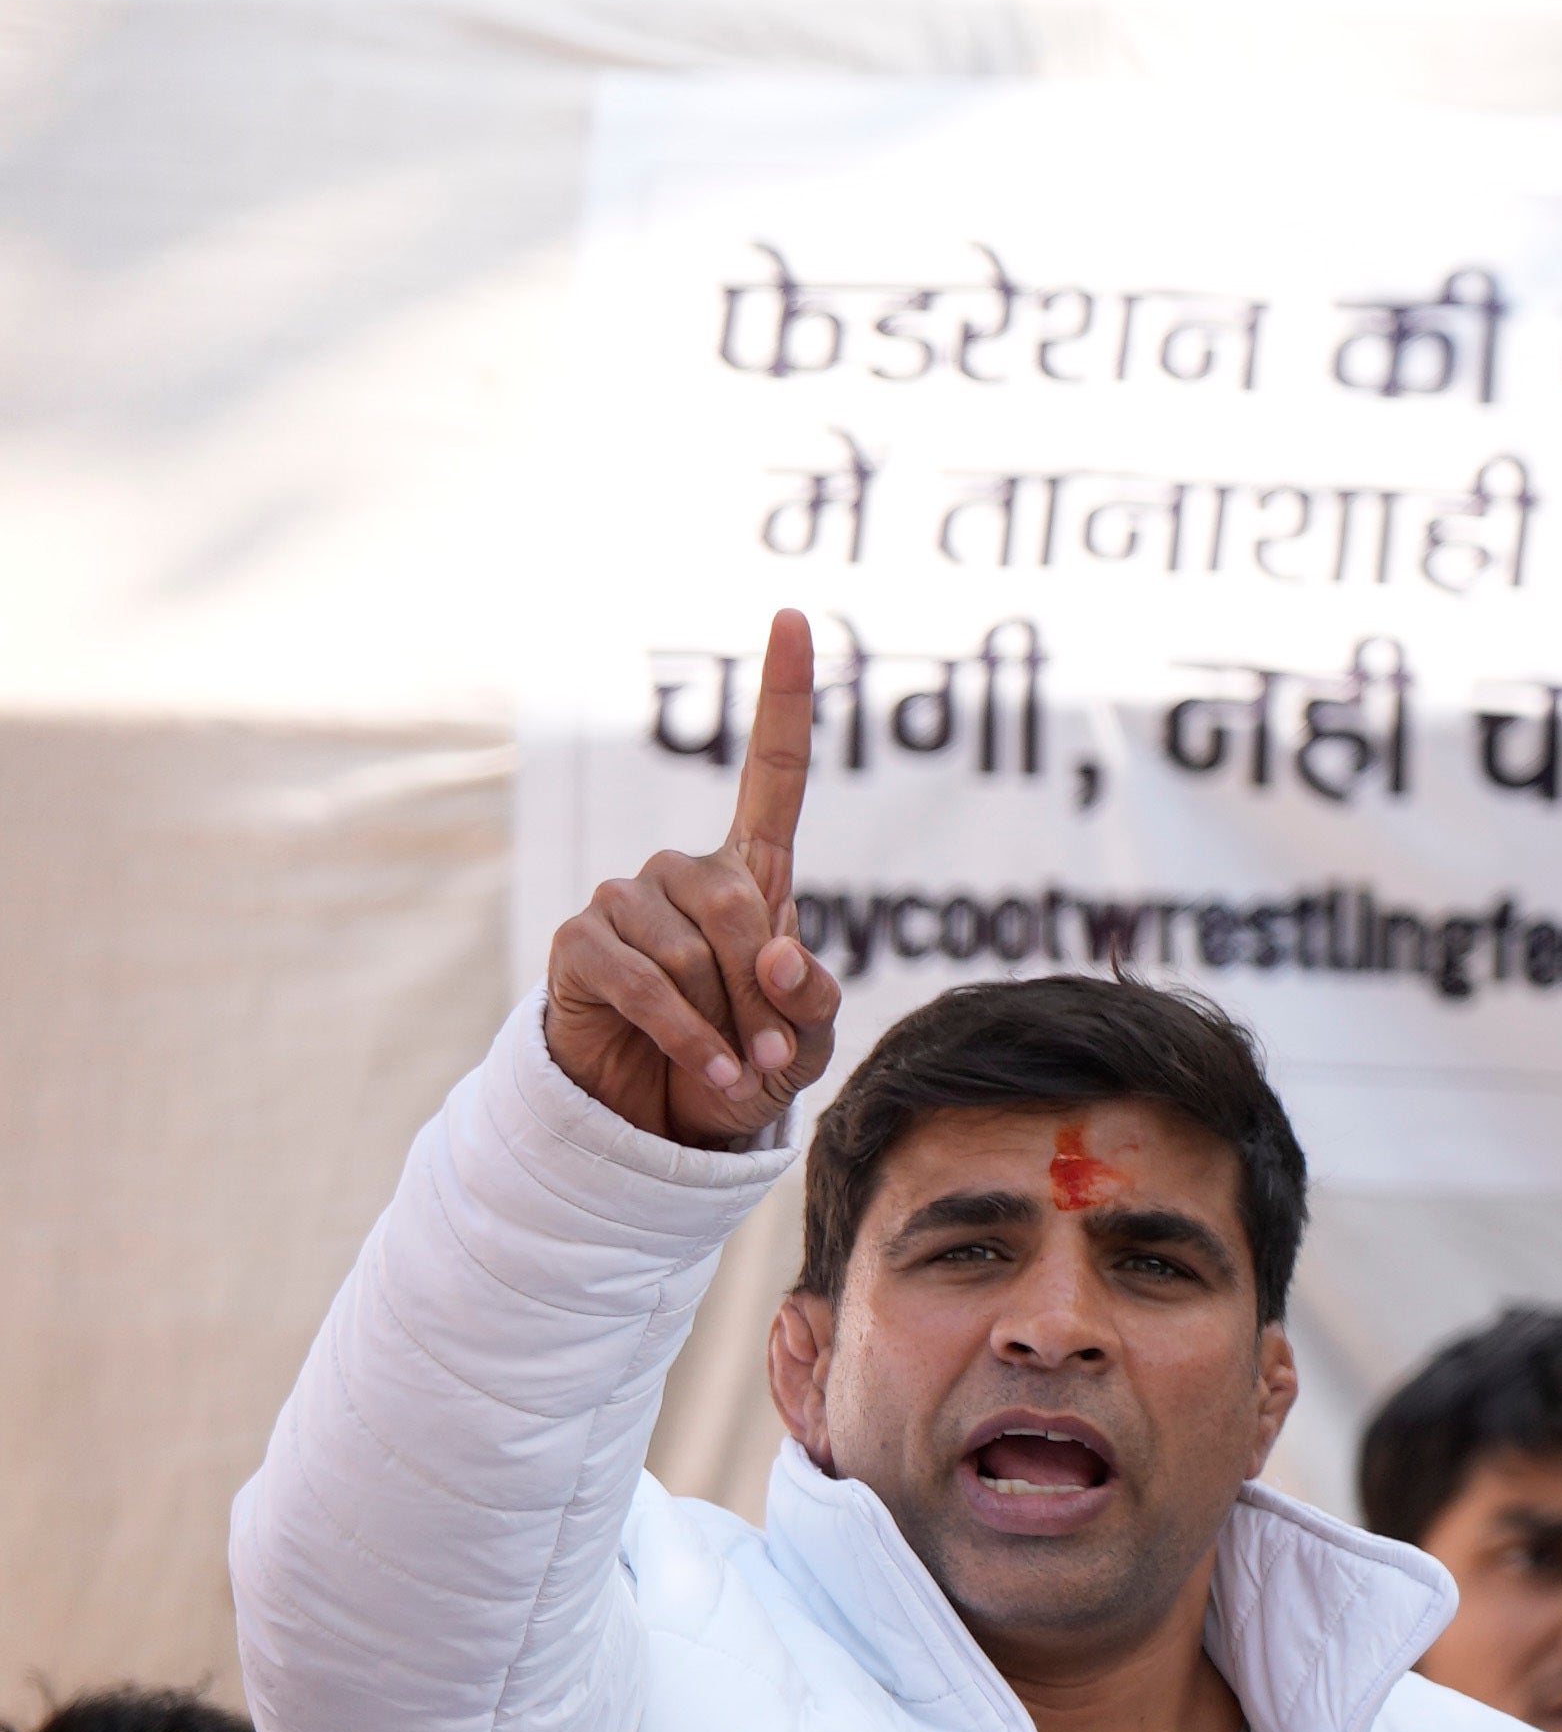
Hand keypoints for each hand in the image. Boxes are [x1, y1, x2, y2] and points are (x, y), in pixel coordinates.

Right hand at [542, 607, 832, 1148]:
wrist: (666, 1115)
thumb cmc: (746, 1060)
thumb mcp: (803, 1035)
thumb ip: (810, 996)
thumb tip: (778, 953)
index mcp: (751, 872)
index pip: (774, 771)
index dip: (785, 695)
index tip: (795, 616)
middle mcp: (683, 870)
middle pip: (738, 908)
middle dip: (765, 992)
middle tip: (775, 1052)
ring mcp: (625, 899)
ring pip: (691, 953)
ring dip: (728, 1023)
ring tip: (739, 1066)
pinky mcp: (581, 941)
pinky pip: (645, 983)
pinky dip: (687, 1035)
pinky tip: (711, 1071)